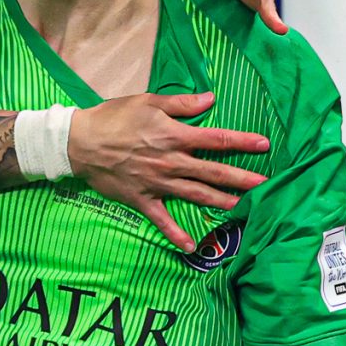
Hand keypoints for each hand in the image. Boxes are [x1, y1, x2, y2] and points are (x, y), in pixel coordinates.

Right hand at [69, 92, 269, 251]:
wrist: (81, 142)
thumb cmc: (115, 117)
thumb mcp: (149, 101)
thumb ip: (182, 103)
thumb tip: (211, 99)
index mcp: (174, 136)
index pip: (216, 140)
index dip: (242, 142)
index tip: (264, 145)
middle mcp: (170, 162)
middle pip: (213, 172)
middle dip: (241, 178)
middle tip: (265, 185)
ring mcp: (157, 183)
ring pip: (196, 195)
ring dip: (221, 203)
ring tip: (243, 209)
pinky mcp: (142, 200)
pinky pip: (162, 220)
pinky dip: (176, 234)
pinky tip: (191, 247)